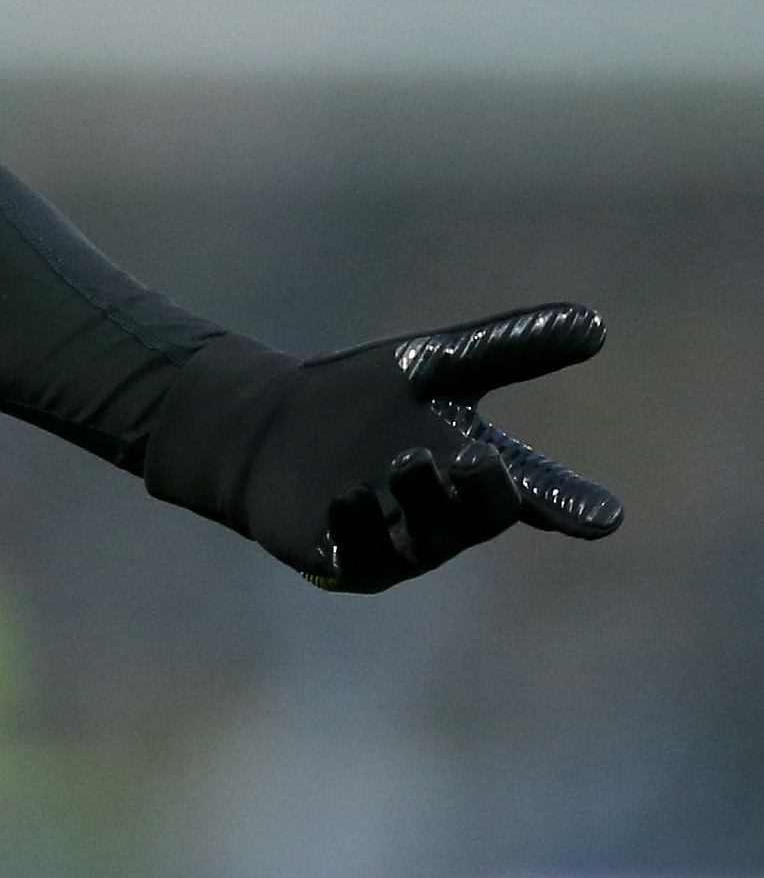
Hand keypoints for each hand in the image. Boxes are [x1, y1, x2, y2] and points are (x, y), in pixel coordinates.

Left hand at [168, 305, 623, 591]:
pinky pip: (356, 550)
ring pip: (421, 537)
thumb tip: (595, 323)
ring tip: (409, 459)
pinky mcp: (339, 555)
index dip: (570, 505)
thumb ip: (510, 348)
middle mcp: (446, 515)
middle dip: (485, 492)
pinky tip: (348, 494)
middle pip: (482, 517)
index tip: (605, 518)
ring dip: (419, 500)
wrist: (273, 424)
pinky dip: (357, 523)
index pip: (539, 493)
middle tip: (480, 457)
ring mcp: (395, 542)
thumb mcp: (439, 365)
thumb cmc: (366, 400)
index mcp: (478, 471)